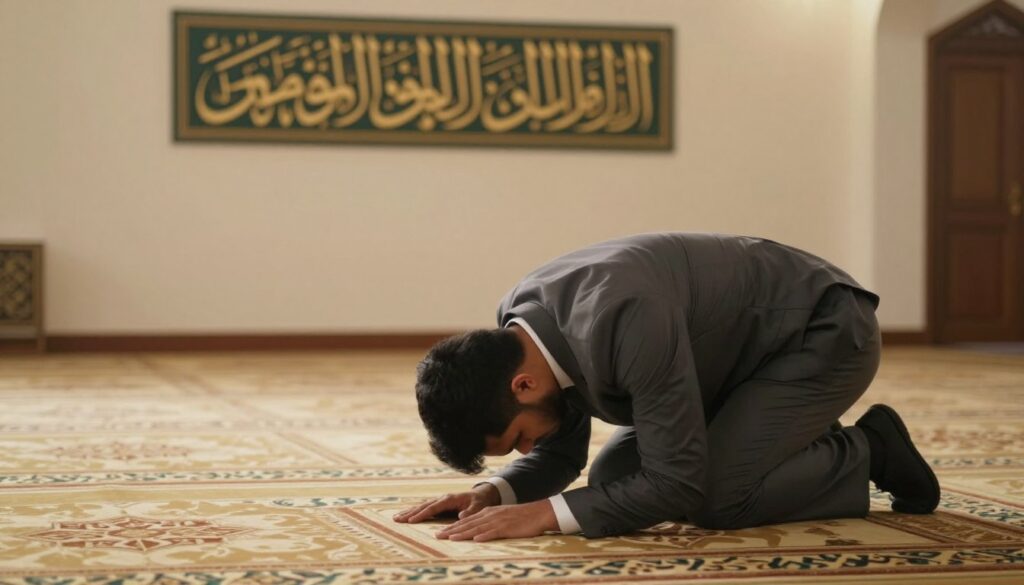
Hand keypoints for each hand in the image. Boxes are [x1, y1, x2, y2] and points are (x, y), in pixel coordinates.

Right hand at [393, 483, 499, 523]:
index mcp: (450, 499)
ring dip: (409, 512)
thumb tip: (461, 516)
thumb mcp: (478, 507)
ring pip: (421, 506)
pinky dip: (414, 512)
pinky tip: (406, 517)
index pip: (433, 507)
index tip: (411, 520)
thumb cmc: (480, 502)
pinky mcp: (439, 505)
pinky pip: (425, 509)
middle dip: (409, 513)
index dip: (422, 514)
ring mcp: (440, 501)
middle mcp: (442, 499)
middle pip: (423, 506)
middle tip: (396, 519)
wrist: (482, 496)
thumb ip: (470, 512)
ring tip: (395, 518)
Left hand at [435, 499, 557, 541]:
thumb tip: (475, 533)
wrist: (537, 512)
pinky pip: (494, 532)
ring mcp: (498, 521)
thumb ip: (488, 523)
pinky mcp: (508, 528)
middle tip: (437, 536)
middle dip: (451, 530)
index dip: (452, 527)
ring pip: (477, 528)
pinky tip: (476, 540)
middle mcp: (490, 516)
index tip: (440, 533)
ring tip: (450, 538)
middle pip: (467, 524)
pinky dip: (484, 536)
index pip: (466, 521)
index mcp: (488, 513)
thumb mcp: (501, 517)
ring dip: (463, 534)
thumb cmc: (520, 518)